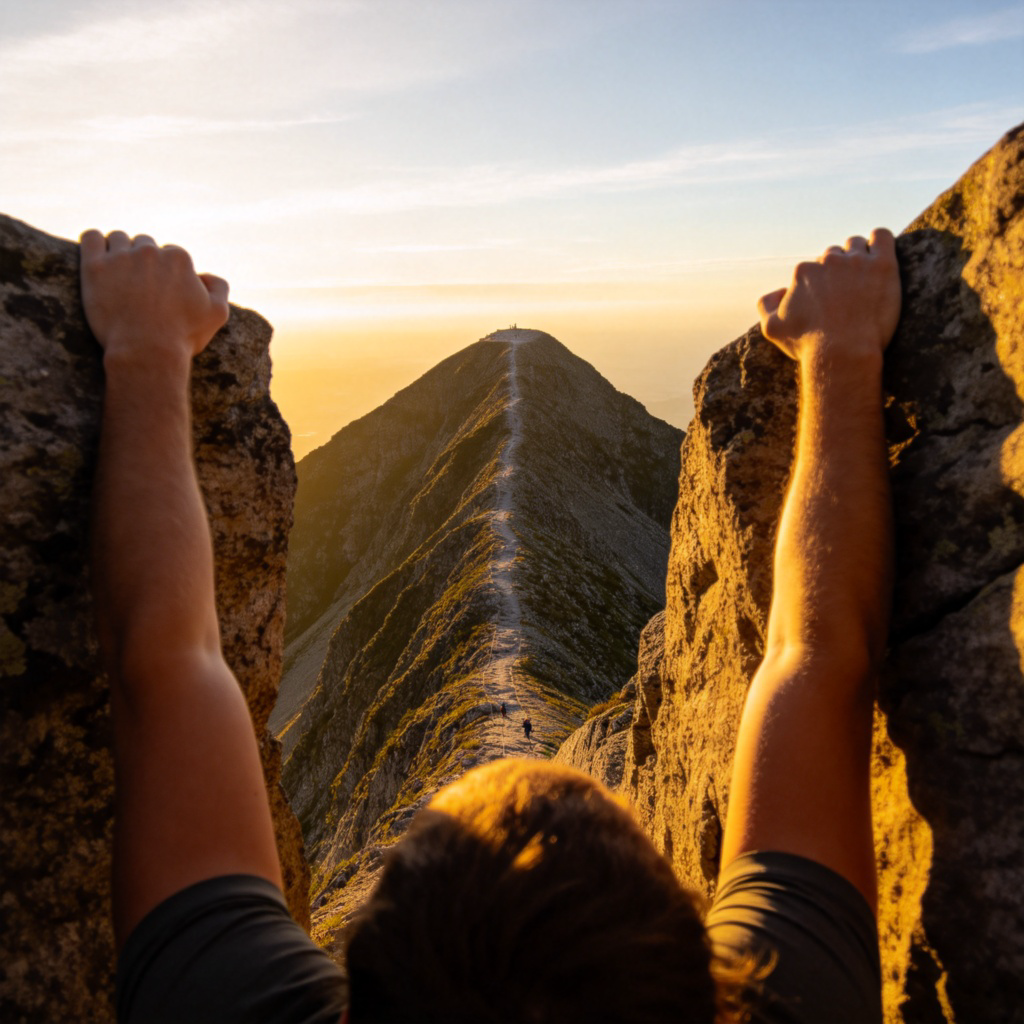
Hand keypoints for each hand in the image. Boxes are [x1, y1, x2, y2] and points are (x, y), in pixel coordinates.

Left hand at [80, 230, 228, 369]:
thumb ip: (219, 287)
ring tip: (118, 274)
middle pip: (144, 244)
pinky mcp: (94, 266)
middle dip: (143, 261)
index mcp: (179, 259)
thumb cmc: (182, 337)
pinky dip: (94, 243)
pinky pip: (90, 238)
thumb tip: (204, 275)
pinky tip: (97, 258)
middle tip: (139, 286)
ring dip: (119, 251)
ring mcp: (121, 257)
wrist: (147, 353)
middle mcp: (150, 252)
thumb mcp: (217, 314)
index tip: (160, 290)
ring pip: (118, 238)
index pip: (171, 253)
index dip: (167, 272)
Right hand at [758, 228, 900, 362]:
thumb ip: (766, 304)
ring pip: (856, 244)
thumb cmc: (808, 344)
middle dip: (838, 270)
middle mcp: (828, 261)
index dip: (819, 284)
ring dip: (858, 255)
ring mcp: (856, 261)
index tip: (828, 300)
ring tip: (864, 275)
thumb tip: (781, 290)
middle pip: (834, 255)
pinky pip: (882, 237)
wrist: (843, 353)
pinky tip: (879, 254)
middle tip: (847, 291)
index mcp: (803, 272)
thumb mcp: (772, 328)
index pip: (812, 268)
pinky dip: (880, 241)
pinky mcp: (882, 265)